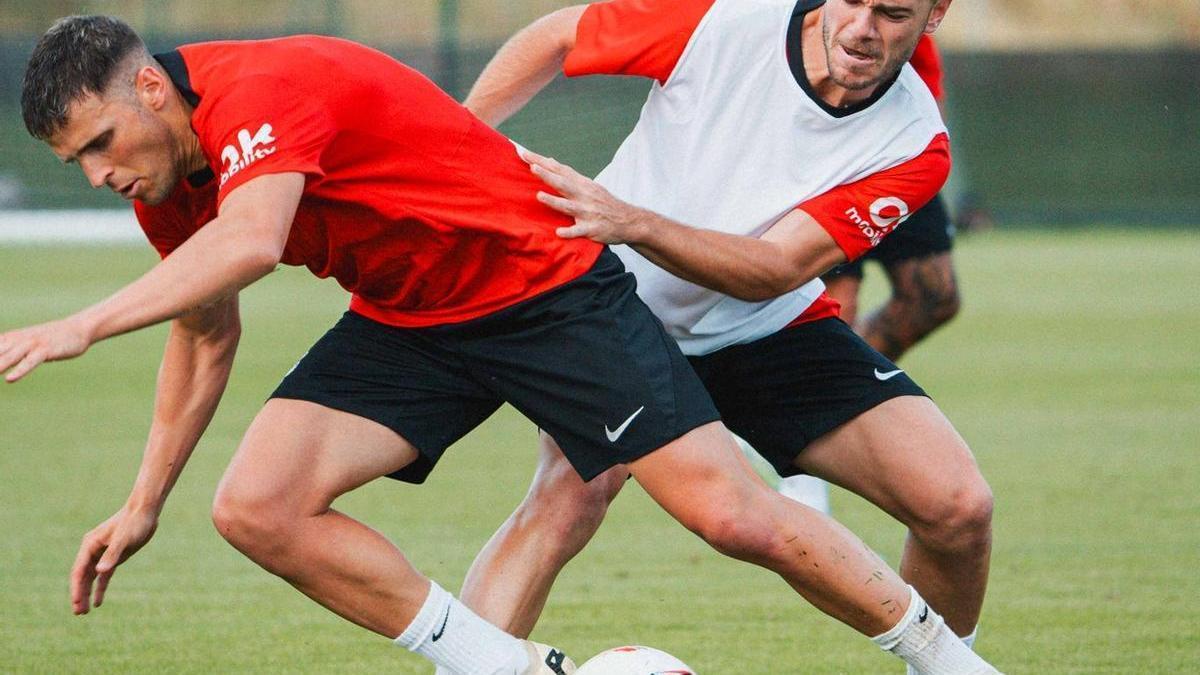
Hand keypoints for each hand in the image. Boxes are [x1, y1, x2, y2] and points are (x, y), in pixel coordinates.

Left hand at [0, 316, 92, 382]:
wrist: (79, 328)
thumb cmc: (52, 337)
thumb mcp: (29, 342)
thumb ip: (12, 351)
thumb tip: (3, 361)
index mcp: (11, 338)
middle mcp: (19, 340)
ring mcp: (33, 344)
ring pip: (10, 356)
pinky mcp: (46, 350)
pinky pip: (30, 361)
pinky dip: (20, 370)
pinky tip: (9, 379)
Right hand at [70, 506, 157, 614]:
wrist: (146, 511)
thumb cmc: (134, 523)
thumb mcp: (124, 539)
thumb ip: (112, 555)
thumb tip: (99, 572)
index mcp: (90, 545)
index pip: (79, 571)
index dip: (76, 588)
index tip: (76, 602)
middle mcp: (93, 550)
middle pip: (82, 577)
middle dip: (79, 594)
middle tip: (78, 613)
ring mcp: (103, 555)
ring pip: (91, 578)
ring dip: (87, 594)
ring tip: (84, 612)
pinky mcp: (114, 557)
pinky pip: (103, 576)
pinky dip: (100, 588)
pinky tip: (98, 602)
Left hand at [520, 148, 643, 243]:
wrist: (629, 220)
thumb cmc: (603, 203)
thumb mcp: (588, 185)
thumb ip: (567, 175)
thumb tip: (548, 160)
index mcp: (582, 184)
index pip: (559, 169)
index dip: (542, 161)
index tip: (524, 153)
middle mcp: (584, 195)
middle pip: (563, 183)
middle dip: (547, 175)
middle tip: (531, 166)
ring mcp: (588, 212)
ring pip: (569, 206)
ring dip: (554, 201)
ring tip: (539, 196)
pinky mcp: (592, 229)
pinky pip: (579, 230)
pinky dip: (569, 231)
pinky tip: (559, 232)